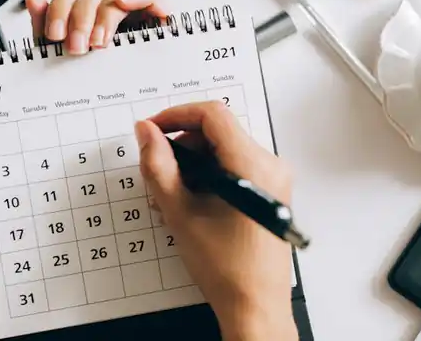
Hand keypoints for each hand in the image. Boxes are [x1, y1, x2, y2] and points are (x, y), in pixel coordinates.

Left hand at [24, 0, 167, 54]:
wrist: (135, 77)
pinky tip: (124, 5)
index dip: (58, 14)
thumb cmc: (98, 60)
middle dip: (79, 23)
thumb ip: (46, 23)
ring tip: (98, 43)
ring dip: (104, 19)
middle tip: (76, 48)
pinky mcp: (151, 4)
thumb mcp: (65, 46)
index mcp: (81, 3)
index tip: (55, 35)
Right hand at [134, 101, 298, 340]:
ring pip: (225, 148)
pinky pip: (235, 165)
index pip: (213, 115)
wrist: (255, 305)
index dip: (176, 115)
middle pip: (218, 131)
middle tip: (158, 168)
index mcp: (253, 166)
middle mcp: (270, 166)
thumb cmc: (226, 269)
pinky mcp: (269, 191)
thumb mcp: (180, 213)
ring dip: (194, 161)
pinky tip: (193, 200)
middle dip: (183, 144)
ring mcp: (274, 178)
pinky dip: (209, 174)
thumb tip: (146, 133)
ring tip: (174, 193)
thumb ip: (158, 167)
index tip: (152, 130)